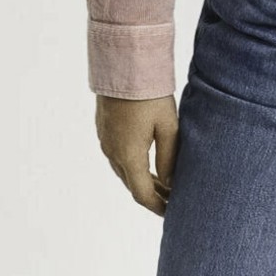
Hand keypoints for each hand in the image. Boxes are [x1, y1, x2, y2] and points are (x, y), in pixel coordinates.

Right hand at [95, 94, 179, 215]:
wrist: (123, 63)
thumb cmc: (149, 93)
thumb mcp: (168, 125)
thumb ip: (169, 157)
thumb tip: (170, 182)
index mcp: (128, 155)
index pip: (142, 194)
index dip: (157, 206)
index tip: (171, 212)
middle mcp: (112, 152)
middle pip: (132, 184)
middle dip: (152, 194)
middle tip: (172, 198)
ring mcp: (105, 140)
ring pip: (123, 170)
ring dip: (141, 179)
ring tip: (163, 181)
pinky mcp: (104, 128)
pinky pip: (117, 156)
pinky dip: (132, 165)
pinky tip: (146, 159)